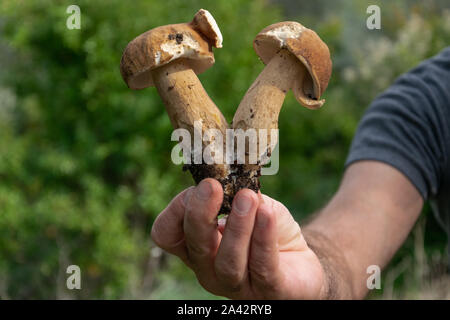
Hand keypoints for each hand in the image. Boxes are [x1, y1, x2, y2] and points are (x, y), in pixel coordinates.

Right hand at [151, 178, 326, 298]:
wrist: (300, 261)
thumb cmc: (266, 230)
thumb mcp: (250, 205)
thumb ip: (237, 192)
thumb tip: (229, 175)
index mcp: (196, 246)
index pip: (167, 234)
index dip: (176, 209)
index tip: (202, 184)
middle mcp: (209, 269)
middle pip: (194, 246)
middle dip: (200, 214)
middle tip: (212, 186)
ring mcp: (237, 285)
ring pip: (228, 261)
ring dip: (236, 226)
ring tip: (248, 198)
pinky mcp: (269, 291)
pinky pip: (262, 266)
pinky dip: (263, 237)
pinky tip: (267, 214)